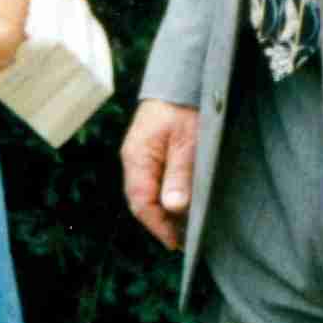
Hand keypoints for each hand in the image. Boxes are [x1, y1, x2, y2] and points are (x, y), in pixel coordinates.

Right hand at [120, 99, 201, 249]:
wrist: (183, 78)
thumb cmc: (187, 108)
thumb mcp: (189, 142)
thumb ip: (180, 174)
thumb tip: (172, 208)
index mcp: (137, 159)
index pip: (142, 203)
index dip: (158, 226)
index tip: (176, 243)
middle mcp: (133, 160)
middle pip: (142, 201)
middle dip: (160, 223)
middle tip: (183, 240)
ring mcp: (139, 156)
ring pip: (147, 193)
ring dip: (163, 211)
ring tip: (185, 227)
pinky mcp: (149, 152)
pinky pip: (152, 181)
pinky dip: (165, 196)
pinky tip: (180, 204)